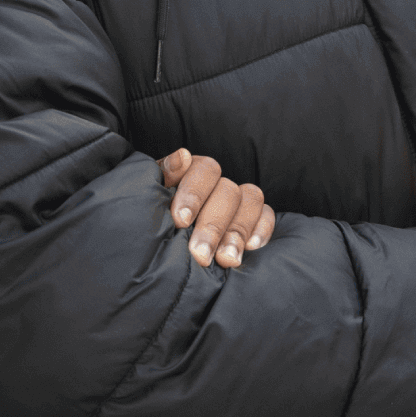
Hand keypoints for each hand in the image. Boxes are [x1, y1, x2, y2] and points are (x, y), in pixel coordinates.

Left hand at [159, 149, 275, 268]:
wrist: (157, 255)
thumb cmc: (150, 223)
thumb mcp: (148, 199)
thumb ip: (163, 176)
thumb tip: (183, 156)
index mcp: (192, 172)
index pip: (204, 170)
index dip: (194, 194)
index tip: (181, 221)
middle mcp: (218, 183)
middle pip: (227, 191)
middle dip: (213, 225)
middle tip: (200, 254)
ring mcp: (238, 200)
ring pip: (250, 201)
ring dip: (238, 231)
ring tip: (226, 260)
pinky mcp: (254, 219)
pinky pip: (267, 215)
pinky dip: (262, 229)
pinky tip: (251, 248)